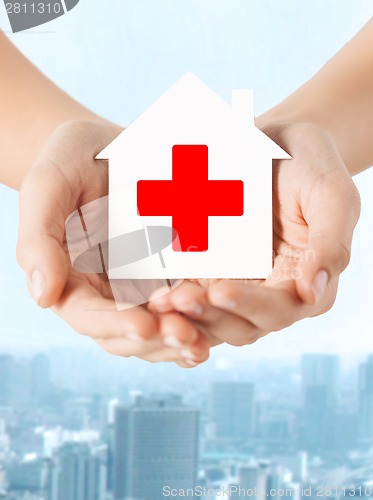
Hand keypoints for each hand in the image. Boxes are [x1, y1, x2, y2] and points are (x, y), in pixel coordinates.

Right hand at [16, 119, 209, 365]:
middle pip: (124, 334)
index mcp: (70, 278)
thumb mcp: (49, 185)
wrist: (109, 144)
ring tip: (203, 341)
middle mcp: (103, 290)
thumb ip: (39, 239)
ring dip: (177, 341)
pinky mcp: (165, 273)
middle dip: (154, 340)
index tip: (144, 326)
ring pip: (154, 329)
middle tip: (187, 336)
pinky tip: (217, 325)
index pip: (86, 315)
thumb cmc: (72, 159)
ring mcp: (136, 285)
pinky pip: (179, 307)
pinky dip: (195, 321)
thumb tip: (42, 297)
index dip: (113, 324)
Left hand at [149, 122, 360, 346]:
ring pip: (213, 318)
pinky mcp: (213, 271)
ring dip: (187, 317)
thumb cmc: (311, 164)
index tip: (219, 291)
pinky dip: (175, 301)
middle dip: (210, 316)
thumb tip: (311, 293)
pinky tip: (154, 294)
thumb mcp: (332, 195)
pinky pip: (193, 295)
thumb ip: (330, 244)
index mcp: (306, 282)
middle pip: (241, 324)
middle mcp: (272, 292)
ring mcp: (240, 284)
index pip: (280, 310)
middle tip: (178, 300)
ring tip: (160, 302)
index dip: (250, 307)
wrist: (276, 142)